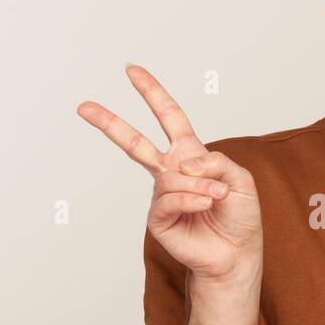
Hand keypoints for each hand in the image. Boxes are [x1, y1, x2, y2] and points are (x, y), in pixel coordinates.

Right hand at [77, 64, 262, 283]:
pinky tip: (205, 206)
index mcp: (188, 154)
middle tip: (84, 107)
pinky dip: (192, 200)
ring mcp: (162, 195)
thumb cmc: (239, 216)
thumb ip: (217, 162)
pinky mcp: (158, 219)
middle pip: (135, 142)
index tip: (132, 70)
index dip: (152, 93)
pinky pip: (170, 199)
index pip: (168, 117)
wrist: (236, 253)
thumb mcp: (240, 179)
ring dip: (199, 186)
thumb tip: (185, 163)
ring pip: (171, 177)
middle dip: (109, 123)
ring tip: (216, 198)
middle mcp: (170, 172)